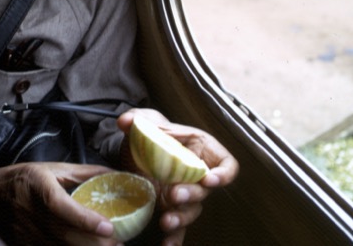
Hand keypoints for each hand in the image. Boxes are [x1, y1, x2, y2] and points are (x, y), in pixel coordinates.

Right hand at [0, 162, 119, 244]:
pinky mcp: (21, 245)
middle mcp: (29, 211)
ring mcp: (24, 232)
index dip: (84, 218)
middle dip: (94, 242)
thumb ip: (83, 172)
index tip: (108, 226)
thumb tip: (115, 173)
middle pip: (64, 233)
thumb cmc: (22, 179)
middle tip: (119, 242)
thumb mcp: (50, 168)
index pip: (61, 205)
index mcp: (36, 185)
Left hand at [117, 109, 238, 245]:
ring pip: (192, 211)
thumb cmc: (150, 133)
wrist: (134, 152)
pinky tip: (165, 245)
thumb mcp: (145, 122)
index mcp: (201, 151)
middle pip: (206, 191)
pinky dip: (173, 238)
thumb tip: (126, 120)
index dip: (224, 174)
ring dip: (181, 218)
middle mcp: (197, 175)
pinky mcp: (170, 209)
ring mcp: (185, 194)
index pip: (226, 164)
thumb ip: (138, 119)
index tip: (211, 180)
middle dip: (192, 195)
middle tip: (174, 194)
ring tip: (165, 221)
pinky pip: (177, 228)